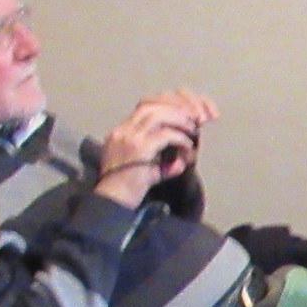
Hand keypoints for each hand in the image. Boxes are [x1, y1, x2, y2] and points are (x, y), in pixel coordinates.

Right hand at [97, 90, 221, 202]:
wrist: (113, 202)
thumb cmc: (127, 190)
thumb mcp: (142, 169)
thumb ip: (158, 161)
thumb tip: (178, 162)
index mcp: (120, 132)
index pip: (144, 105)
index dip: (167, 105)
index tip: (185, 114)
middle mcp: (123, 130)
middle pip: (152, 104)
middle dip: (176, 108)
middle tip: (193, 118)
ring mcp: (129, 137)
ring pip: (158, 115)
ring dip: (179, 120)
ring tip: (192, 130)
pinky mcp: (138, 149)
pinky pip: (166, 135)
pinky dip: (180, 139)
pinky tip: (188, 148)